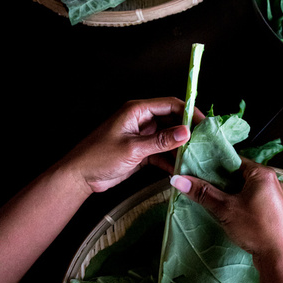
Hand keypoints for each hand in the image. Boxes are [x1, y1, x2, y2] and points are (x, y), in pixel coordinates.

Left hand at [63, 98, 203, 194]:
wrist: (79, 177)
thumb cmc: (99, 156)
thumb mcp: (133, 149)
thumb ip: (161, 141)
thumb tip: (186, 132)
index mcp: (137, 110)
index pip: (170, 105)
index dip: (189, 112)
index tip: (204, 124)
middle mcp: (142, 120)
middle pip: (172, 121)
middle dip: (187, 132)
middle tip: (203, 144)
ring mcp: (142, 136)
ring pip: (168, 138)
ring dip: (180, 148)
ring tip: (195, 158)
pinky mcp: (141, 152)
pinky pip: (161, 152)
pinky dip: (170, 159)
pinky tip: (179, 168)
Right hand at [171, 159, 282, 269]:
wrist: (280, 258)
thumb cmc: (256, 229)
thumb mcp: (225, 209)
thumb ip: (203, 193)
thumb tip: (178, 180)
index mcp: (262, 173)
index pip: (233, 160)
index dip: (213, 165)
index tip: (196, 170)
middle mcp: (270, 180)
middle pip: (238, 175)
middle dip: (219, 181)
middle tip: (199, 186)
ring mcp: (273, 196)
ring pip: (243, 189)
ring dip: (227, 194)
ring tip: (209, 199)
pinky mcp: (272, 211)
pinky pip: (250, 200)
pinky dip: (237, 203)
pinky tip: (224, 211)